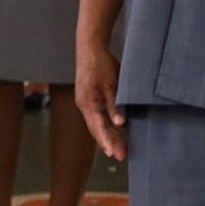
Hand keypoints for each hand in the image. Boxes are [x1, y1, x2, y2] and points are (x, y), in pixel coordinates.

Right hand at [76, 38, 126, 161]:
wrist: (90, 49)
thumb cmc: (101, 64)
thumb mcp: (112, 85)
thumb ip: (115, 105)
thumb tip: (120, 124)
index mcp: (88, 102)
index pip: (98, 127)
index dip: (108, 141)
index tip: (116, 154)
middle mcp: (84, 104)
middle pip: (96, 129)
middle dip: (108, 143)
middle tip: (120, 157)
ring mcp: (85, 102)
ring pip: (96, 124)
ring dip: (107, 136)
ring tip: (119, 149)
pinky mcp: (89, 98)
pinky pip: (96, 117)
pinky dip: (105, 126)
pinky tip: (114, 132)